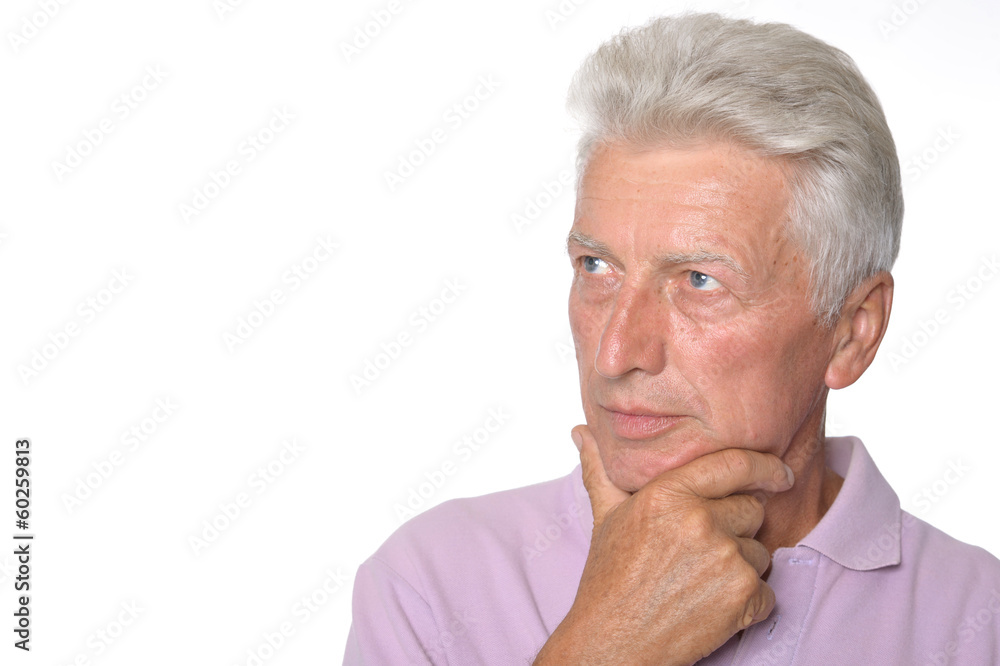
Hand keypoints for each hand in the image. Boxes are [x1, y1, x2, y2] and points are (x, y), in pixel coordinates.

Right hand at [533, 425, 794, 665]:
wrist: (611, 644)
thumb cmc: (608, 579)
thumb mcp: (604, 517)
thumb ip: (600, 469)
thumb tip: (581, 431)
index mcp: (667, 493)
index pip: (734, 464)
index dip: (764, 466)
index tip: (780, 472)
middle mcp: (699, 520)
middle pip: (752, 509)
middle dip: (737, 528)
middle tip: (703, 552)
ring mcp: (725, 558)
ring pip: (761, 551)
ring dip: (742, 567)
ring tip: (700, 582)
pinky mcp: (743, 596)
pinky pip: (768, 591)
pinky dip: (749, 603)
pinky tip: (713, 607)